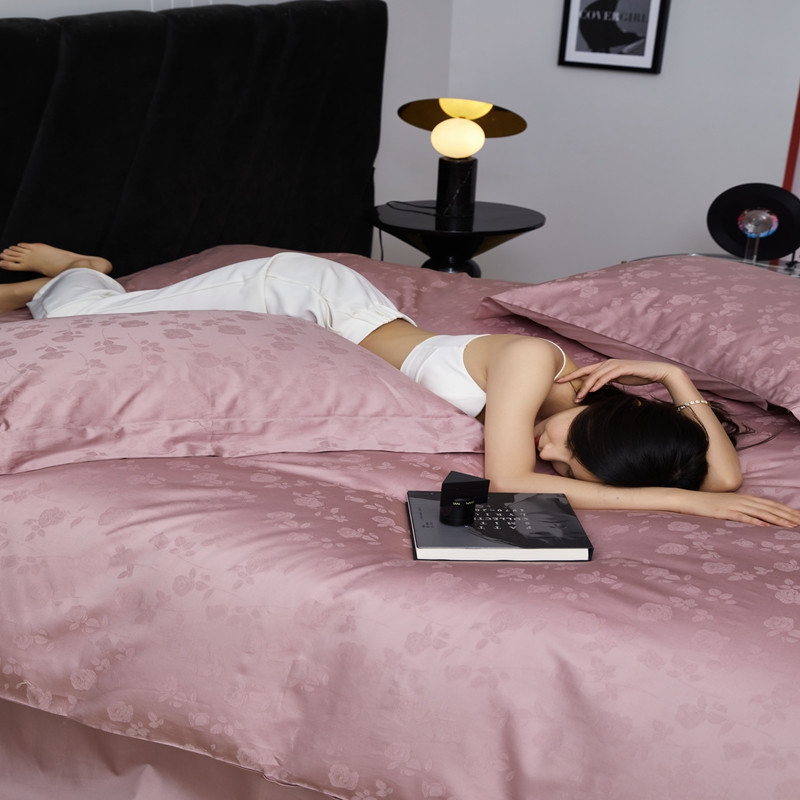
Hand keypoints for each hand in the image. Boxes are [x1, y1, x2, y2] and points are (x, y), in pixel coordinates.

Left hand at [557, 359, 680, 402]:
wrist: (656, 371)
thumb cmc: (638, 376)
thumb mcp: (618, 378)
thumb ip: (607, 380)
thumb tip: (596, 386)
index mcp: (605, 365)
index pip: (585, 370)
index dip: (572, 375)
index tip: (559, 380)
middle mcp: (608, 363)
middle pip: (586, 371)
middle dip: (572, 378)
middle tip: (559, 384)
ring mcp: (615, 365)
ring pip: (595, 375)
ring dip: (585, 387)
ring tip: (578, 397)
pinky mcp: (622, 369)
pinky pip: (607, 376)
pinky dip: (598, 383)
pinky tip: (592, 390)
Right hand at [681, 491, 799, 527]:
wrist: (688, 500)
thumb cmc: (708, 505)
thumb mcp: (728, 506)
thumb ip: (743, 510)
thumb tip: (757, 519)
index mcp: (745, 498)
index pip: (770, 504)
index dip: (786, 510)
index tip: (799, 517)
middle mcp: (742, 500)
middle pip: (769, 508)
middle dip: (787, 515)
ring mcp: (733, 505)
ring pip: (760, 512)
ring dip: (777, 519)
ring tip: (791, 526)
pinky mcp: (724, 512)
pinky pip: (742, 517)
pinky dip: (754, 521)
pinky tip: (764, 526)